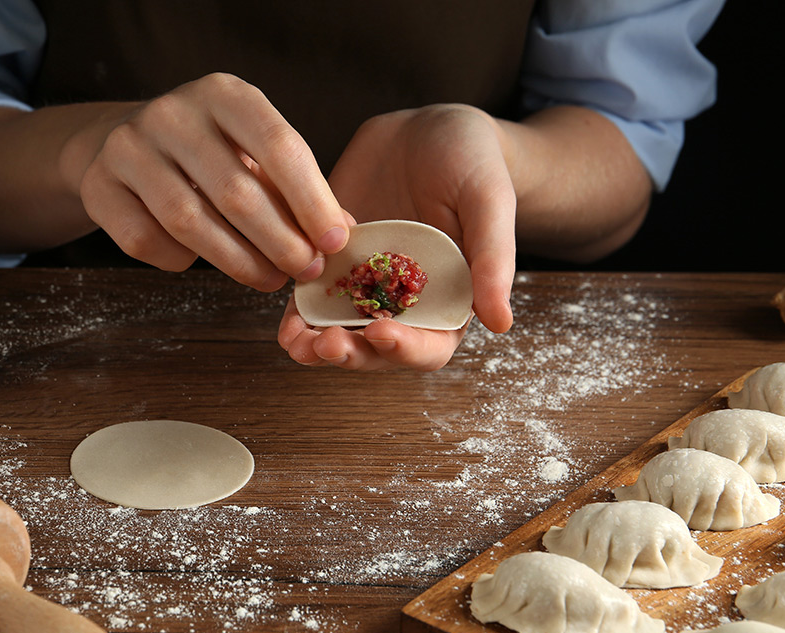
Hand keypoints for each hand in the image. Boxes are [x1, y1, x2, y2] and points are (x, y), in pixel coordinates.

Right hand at [79, 73, 350, 290]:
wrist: (127, 144)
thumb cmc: (211, 154)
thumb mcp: (256, 155)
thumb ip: (298, 190)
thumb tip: (342, 235)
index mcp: (225, 94)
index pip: (279, 146)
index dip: (312, 201)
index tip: (334, 243)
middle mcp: (173, 112)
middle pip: (236, 192)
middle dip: (280, 242)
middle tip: (305, 271)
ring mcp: (129, 147)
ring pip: (190, 222)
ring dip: (238, 262)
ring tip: (268, 279)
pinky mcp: (99, 186)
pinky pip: (147, 242)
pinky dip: (181, 261)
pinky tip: (201, 260)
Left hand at [277, 104, 514, 369]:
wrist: (432, 129)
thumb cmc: (475, 164)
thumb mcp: (489, 202)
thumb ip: (493, 259)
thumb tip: (502, 323)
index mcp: (448, 301)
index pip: (428, 347)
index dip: (404, 349)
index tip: (381, 333)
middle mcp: (404, 303)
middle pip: (374, 348)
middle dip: (350, 352)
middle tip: (324, 344)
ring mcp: (365, 284)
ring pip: (338, 328)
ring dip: (315, 342)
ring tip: (295, 341)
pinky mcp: (332, 260)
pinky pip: (311, 293)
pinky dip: (296, 310)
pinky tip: (282, 317)